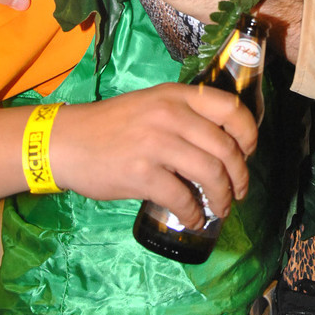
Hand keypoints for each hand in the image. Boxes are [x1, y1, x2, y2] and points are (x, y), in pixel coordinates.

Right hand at [52, 83, 256, 225]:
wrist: (66, 141)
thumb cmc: (112, 125)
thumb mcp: (152, 104)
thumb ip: (184, 116)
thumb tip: (223, 145)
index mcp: (177, 95)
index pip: (230, 108)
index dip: (249, 133)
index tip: (248, 152)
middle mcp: (171, 115)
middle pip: (226, 148)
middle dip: (239, 176)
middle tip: (238, 191)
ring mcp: (156, 143)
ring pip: (210, 174)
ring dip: (222, 198)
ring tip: (220, 208)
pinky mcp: (141, 173)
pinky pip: (182, 198)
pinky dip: (193, 214)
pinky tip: (192, 219)